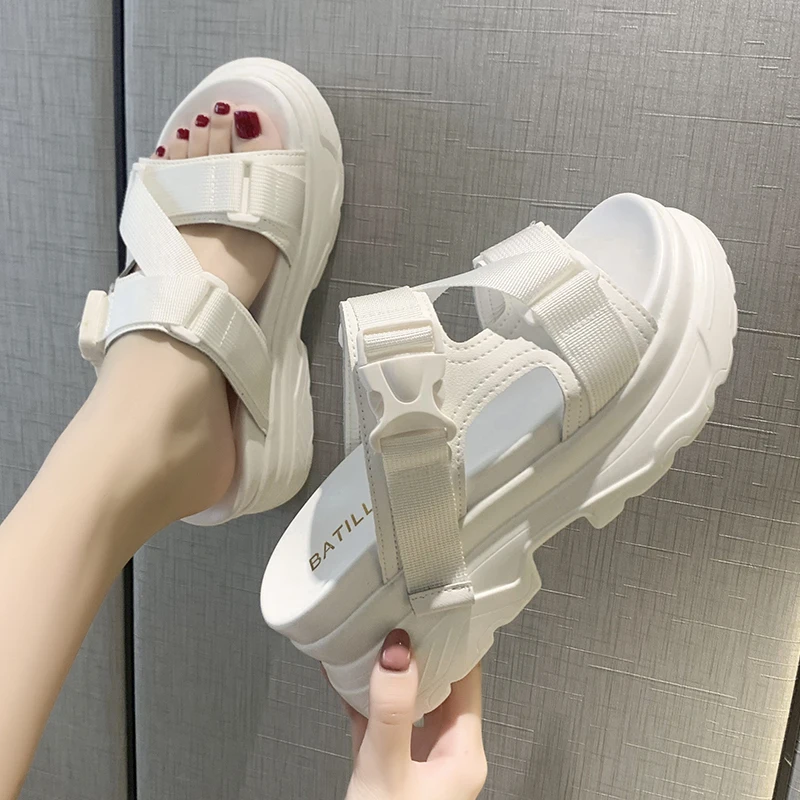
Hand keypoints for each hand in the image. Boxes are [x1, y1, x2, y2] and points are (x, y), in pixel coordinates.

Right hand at [343, 630, 486, 799]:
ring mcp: (417, 761)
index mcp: (463, 753)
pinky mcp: (389, 769)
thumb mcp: (388, 767)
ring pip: (407, 703)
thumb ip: (392, 709)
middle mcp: (445, 755)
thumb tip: (398, 653)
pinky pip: (380, 723)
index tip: (435, 613)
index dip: (453, 644)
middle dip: (416, 653)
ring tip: (371, 643)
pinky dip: (364, 701)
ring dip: (387, 676)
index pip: (467, 680)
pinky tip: (346, 681)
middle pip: (438, 686)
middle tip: (399, 619)